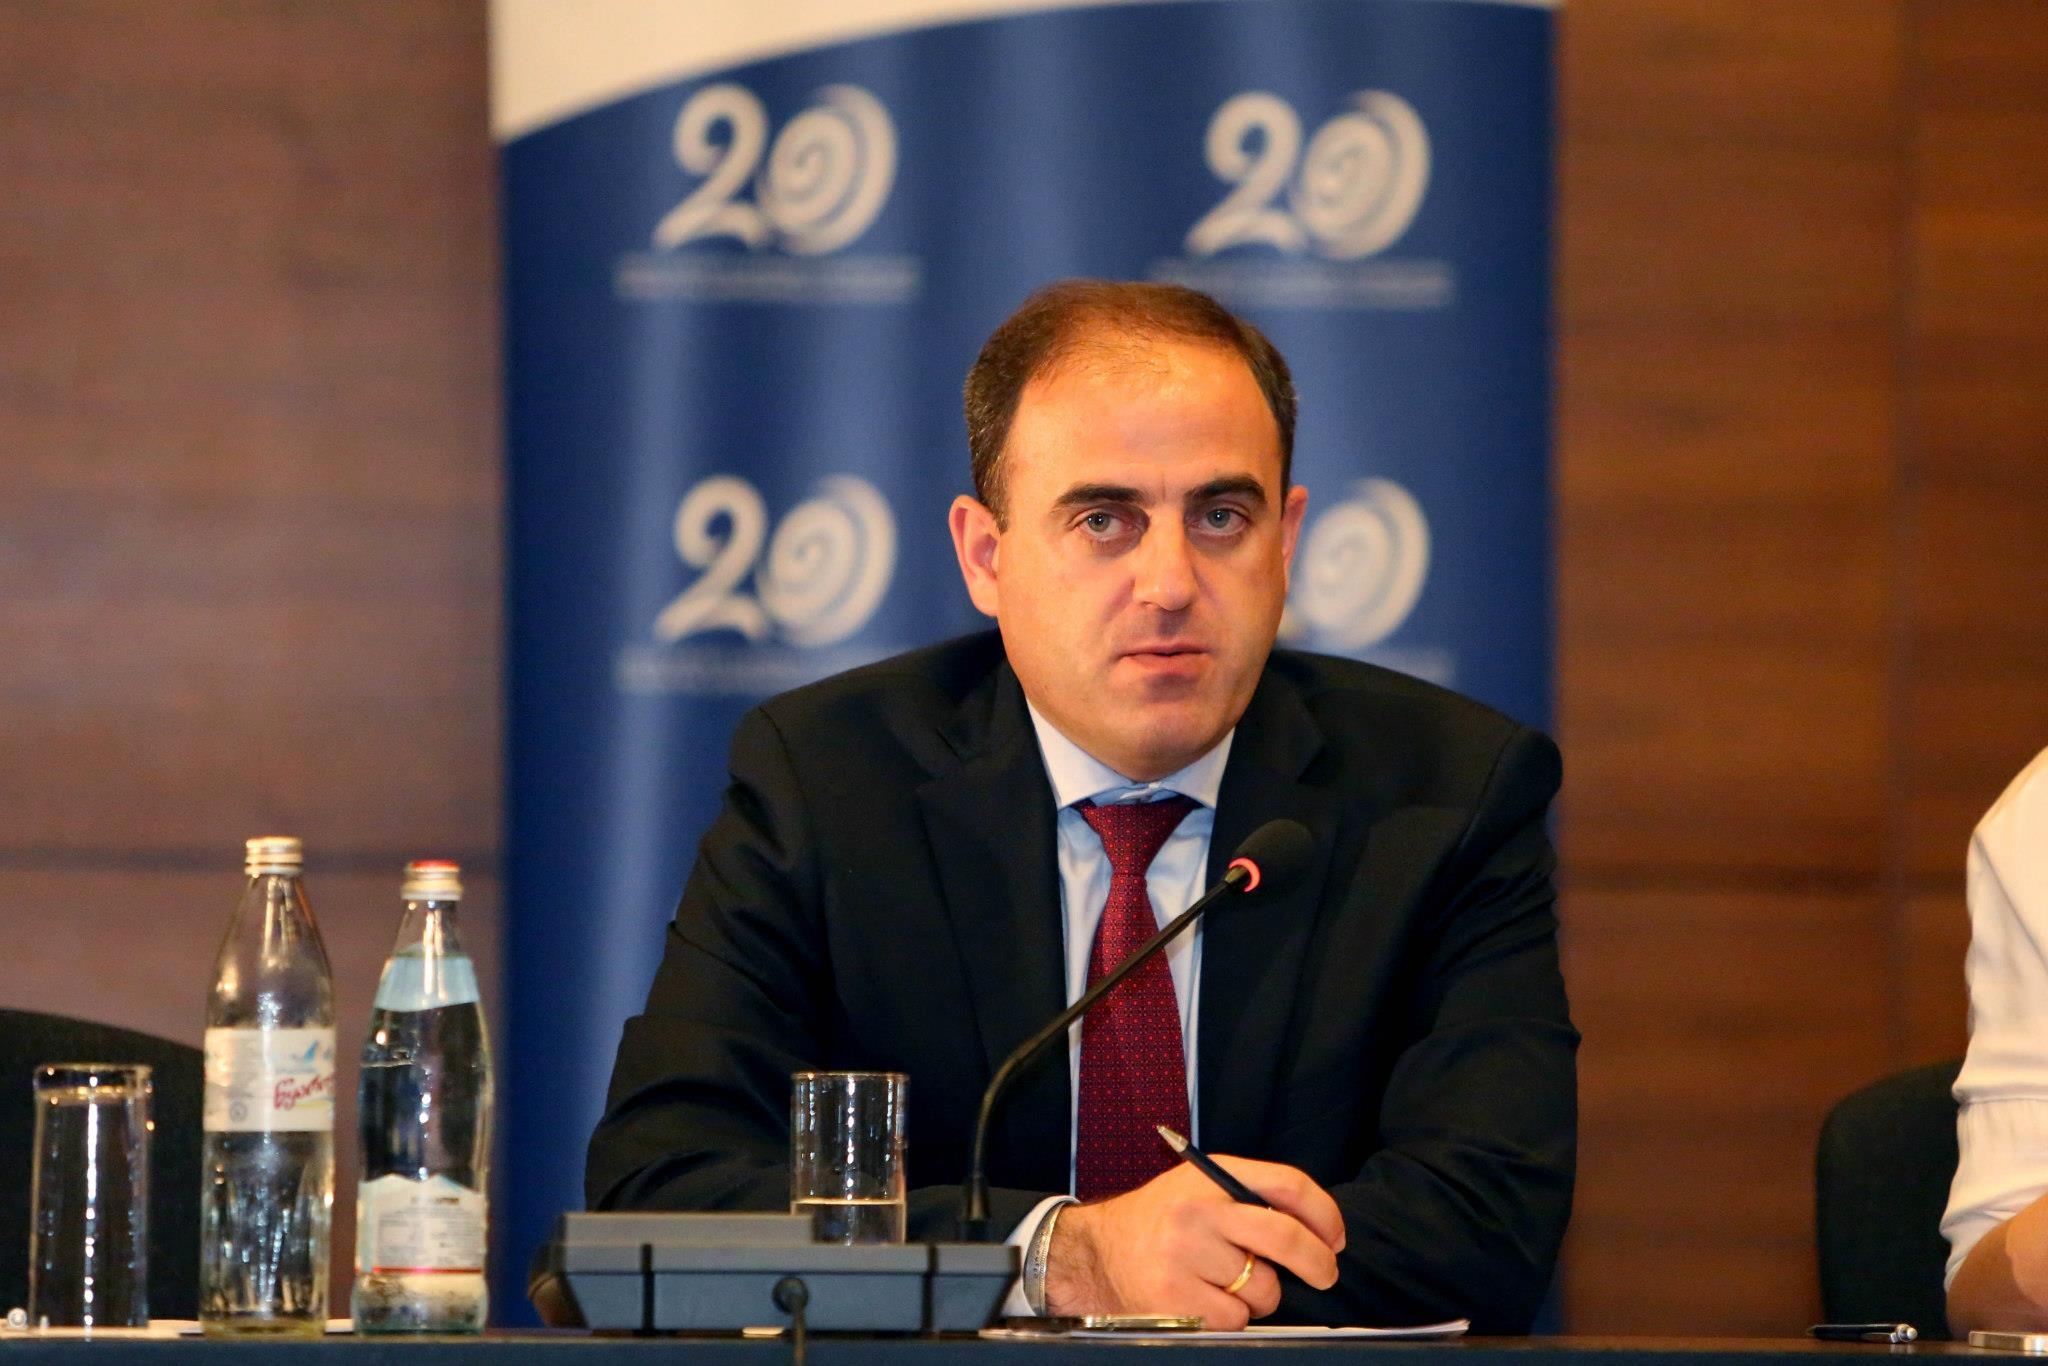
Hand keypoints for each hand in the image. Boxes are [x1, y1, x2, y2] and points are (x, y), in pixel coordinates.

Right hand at [1042, 1157, 1345, 1328]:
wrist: (1094, 1253)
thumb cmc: (1160, 1222)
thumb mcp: (1197, 1188)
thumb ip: (1247, 1196)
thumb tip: (1315, 1231)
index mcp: (1209, 1177)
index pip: (1286, 1184)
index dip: (1324, 1213)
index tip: (1335, 1237)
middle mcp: (1198, 1211)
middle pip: (1285, 1236)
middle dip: (1318, 1262)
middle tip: (1326, 1274)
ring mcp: (1185, 1255)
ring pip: (1263, 1287)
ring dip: (1259, 1295)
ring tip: (1225, 1283)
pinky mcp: (1176, 1297)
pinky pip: (1236, 1318)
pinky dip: (1230, 1317)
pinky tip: (1204, 1300)